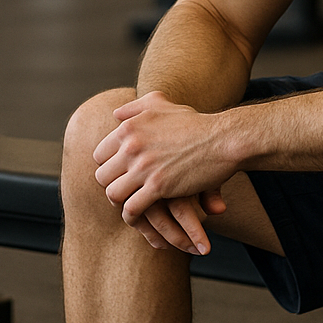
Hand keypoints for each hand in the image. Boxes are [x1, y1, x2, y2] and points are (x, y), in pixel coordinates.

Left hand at [92, 91, 236, 252]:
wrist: (222, 139)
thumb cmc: (194, 123)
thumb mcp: (161, 104)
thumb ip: (135, 107)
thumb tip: (116, 113)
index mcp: (128, 127)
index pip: (99, 154)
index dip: (108, 166)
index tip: (119, 174)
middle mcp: (131, 146)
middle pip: (102, 175)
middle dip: (111, 186)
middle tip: (123, 192)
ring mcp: (144, 167)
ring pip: (113, 194)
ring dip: (119, 203)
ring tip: (129, 205)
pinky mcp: (159, 186)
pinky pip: (132, 208)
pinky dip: (132, 216)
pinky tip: (140, 217)